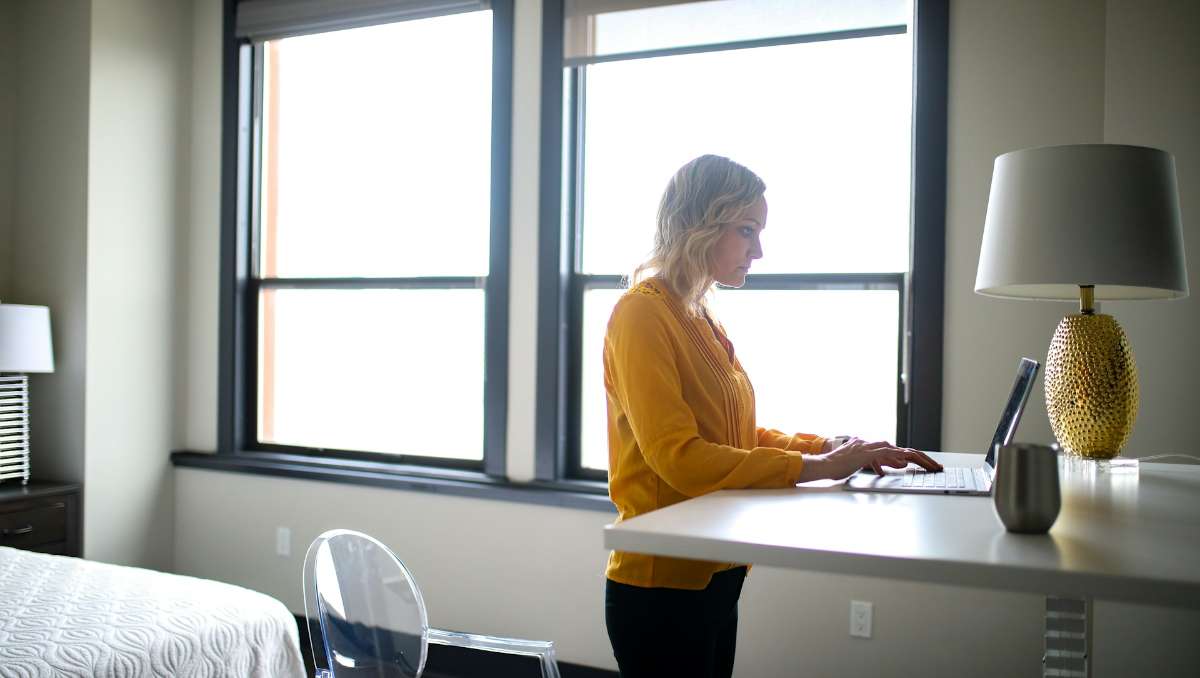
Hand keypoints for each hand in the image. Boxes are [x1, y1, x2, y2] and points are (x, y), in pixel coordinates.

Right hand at [798, 437, 941, 481]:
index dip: (913, 457)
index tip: (925, 465)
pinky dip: (905, 458)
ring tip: (932, 466)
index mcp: (872, 446)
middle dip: (922, 458)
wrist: (824, 466)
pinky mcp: (869, 452)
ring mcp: (872, 447)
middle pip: (904, 450)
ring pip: (902, 451)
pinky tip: (915, 462)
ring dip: (920, 459)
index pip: (897, 451)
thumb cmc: (838, 468)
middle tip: (935, 466)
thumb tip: (889, 466)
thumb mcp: (860, 466)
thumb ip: (876, 463)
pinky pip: (891, 454)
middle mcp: (874, 444)